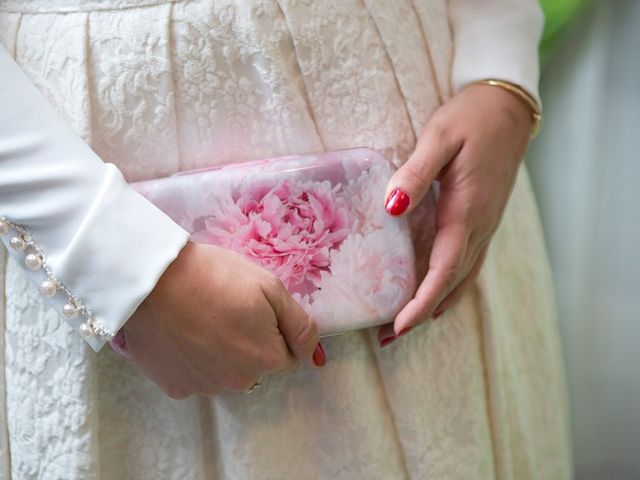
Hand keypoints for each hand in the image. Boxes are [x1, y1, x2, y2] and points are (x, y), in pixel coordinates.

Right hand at [124, 241, 325, 398]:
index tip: (252, 309)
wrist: (152, 279)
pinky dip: (192, 360)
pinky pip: (195, 377)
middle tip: (224, 310)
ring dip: (220, 353)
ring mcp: (205, 388)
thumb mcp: (270, 288)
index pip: (286, 355)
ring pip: (225, 373)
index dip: (272, 330)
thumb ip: (299, 325)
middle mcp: (240, 382)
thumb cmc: (215, 275)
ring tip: (199, 318)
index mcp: (267, 358)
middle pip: (255, 366)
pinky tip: (181, 333)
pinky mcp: (175, 387)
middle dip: (248, 343)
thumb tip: (316, 357)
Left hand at [377, 83, 533, 345]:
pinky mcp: (484, 219)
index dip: (421, 301)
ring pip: (463, 278)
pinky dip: (452, 286)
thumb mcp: (439, 138)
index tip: (398, 326)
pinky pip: (469, 263)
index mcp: (466, 211)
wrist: (507, 108)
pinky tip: (437, 292)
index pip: (443, 269)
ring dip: (437, 304)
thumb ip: (416, 173)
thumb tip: (392, 208)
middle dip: (422, 313)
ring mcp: (486, 225)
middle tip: (390, 336)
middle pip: (452, 283)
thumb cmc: (470, 119)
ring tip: (408, 324)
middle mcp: (480, 226)